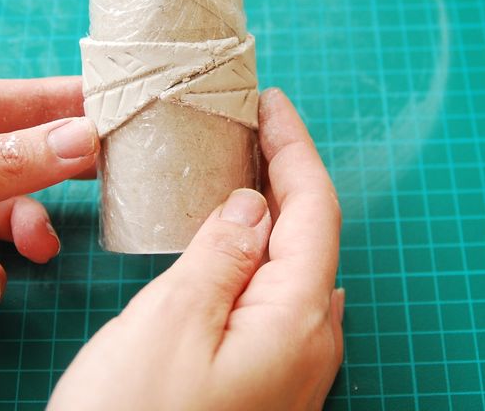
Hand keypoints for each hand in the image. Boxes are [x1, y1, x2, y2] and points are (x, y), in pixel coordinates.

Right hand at [49, 88, 343, 409]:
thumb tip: (256, 205)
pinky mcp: (263, 390)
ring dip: (269, 217)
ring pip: (291, 272)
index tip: (271, 102)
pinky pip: (272, 304)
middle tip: (247, 129)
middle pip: (309, 238)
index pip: (314, 209)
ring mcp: (290, 375)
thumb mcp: (170, 323)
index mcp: (295, 319)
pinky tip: (227, 251)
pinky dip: (254, 259)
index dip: (294, 148)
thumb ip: (222, 255)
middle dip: (284, 176)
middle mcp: (309, 347)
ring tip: (236, 175)